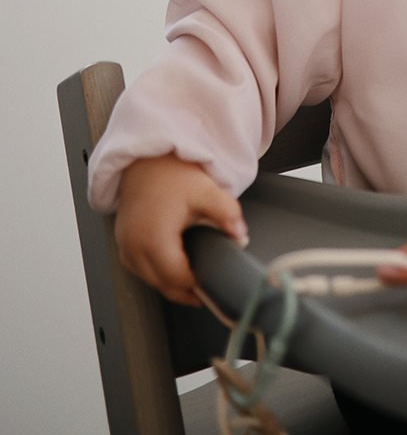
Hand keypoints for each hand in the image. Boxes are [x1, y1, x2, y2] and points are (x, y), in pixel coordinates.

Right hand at [115, 154, 247, 305]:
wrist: (147, 160)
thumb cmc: (172, 174)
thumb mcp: (207, 191)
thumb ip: (227, 214)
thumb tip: (241, 235)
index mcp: (153, 239)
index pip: (177, 278)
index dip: (198, 284)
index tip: (215, 284)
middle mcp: (134, 248)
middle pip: (162, 286)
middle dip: (186, 290)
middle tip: (209, 290)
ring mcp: (125, 247)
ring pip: (150, 281)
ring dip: (171, 283)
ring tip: (196, 278)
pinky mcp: (122, 244)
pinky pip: (141, 270)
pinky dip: (158, 273)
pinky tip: (176, 266)